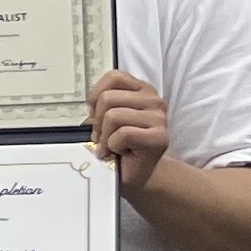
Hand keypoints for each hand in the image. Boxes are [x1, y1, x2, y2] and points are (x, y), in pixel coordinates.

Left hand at [88, 69, 170, 192]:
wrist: (136, 174)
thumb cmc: (121, 146)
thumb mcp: (108, 118)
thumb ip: (104, 102)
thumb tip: (90, 102)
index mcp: (142, 90)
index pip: (114, 77)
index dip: (96, 96)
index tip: (96, 114)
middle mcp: (154, 100)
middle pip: (108, 98)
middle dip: (98, 122)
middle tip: (102, 138)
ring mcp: (159, 118)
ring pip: (113, 116)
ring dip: (106, 136)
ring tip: (112, 146)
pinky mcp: (159, 137)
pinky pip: (123, 134)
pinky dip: (114, 146)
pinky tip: (121, 152)